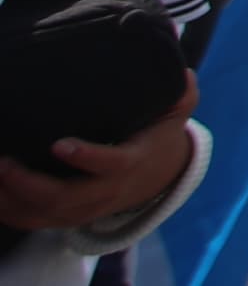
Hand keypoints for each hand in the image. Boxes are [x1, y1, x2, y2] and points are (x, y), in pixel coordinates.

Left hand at [0, 70, 193, 233]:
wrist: (157, 177)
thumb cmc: (157, 136)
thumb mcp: (175, 113)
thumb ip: (180, 93)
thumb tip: (183, 72)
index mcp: (131, 163)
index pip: (110, 165)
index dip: (86, 158)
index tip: (59, 144)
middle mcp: (106, 192)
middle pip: (65, 198)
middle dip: (30, 185)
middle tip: (3, 163)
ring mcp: (85, 208)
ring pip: (44, 214)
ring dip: (12, 199)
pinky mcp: (68, 217)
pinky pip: (34, 222)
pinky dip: (10, 211)